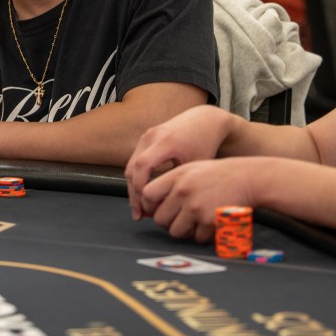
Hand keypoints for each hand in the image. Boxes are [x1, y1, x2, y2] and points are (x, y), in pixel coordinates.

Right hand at [125, 105, 233, 220]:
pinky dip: (137, 179)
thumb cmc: (205, 144)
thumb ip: (179, 184)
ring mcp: (146, 136)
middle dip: (134, 194)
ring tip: (139, 210)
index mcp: (166, 141)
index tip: (148, 208)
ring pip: (130, 166)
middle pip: (132, 168)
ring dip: (133, 189)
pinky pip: (136, 162)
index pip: (143, 166)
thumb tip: (166, 209)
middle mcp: (152, 136)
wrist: (204, 120)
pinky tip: (143, 196)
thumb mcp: (195, 165)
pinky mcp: (146, 139)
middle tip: (139, 215)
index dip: (141, 188)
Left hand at [141, 158, 255, 241]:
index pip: (147, 194)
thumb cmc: (218, 175)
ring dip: (183, 231)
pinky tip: (209, 223)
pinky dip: (201, 234)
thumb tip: (149, 205)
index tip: (156, 208)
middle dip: (167, 222)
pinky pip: (196, 237)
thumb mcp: (191, 169)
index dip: (148, 205)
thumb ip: (170, 183)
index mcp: (177, 176)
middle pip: (159, 218)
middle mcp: (183, 191)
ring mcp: (196, 207)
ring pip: (175, 232)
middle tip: (178, 218)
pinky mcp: (209, 221)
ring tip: (194, 221)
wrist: (248, 179)